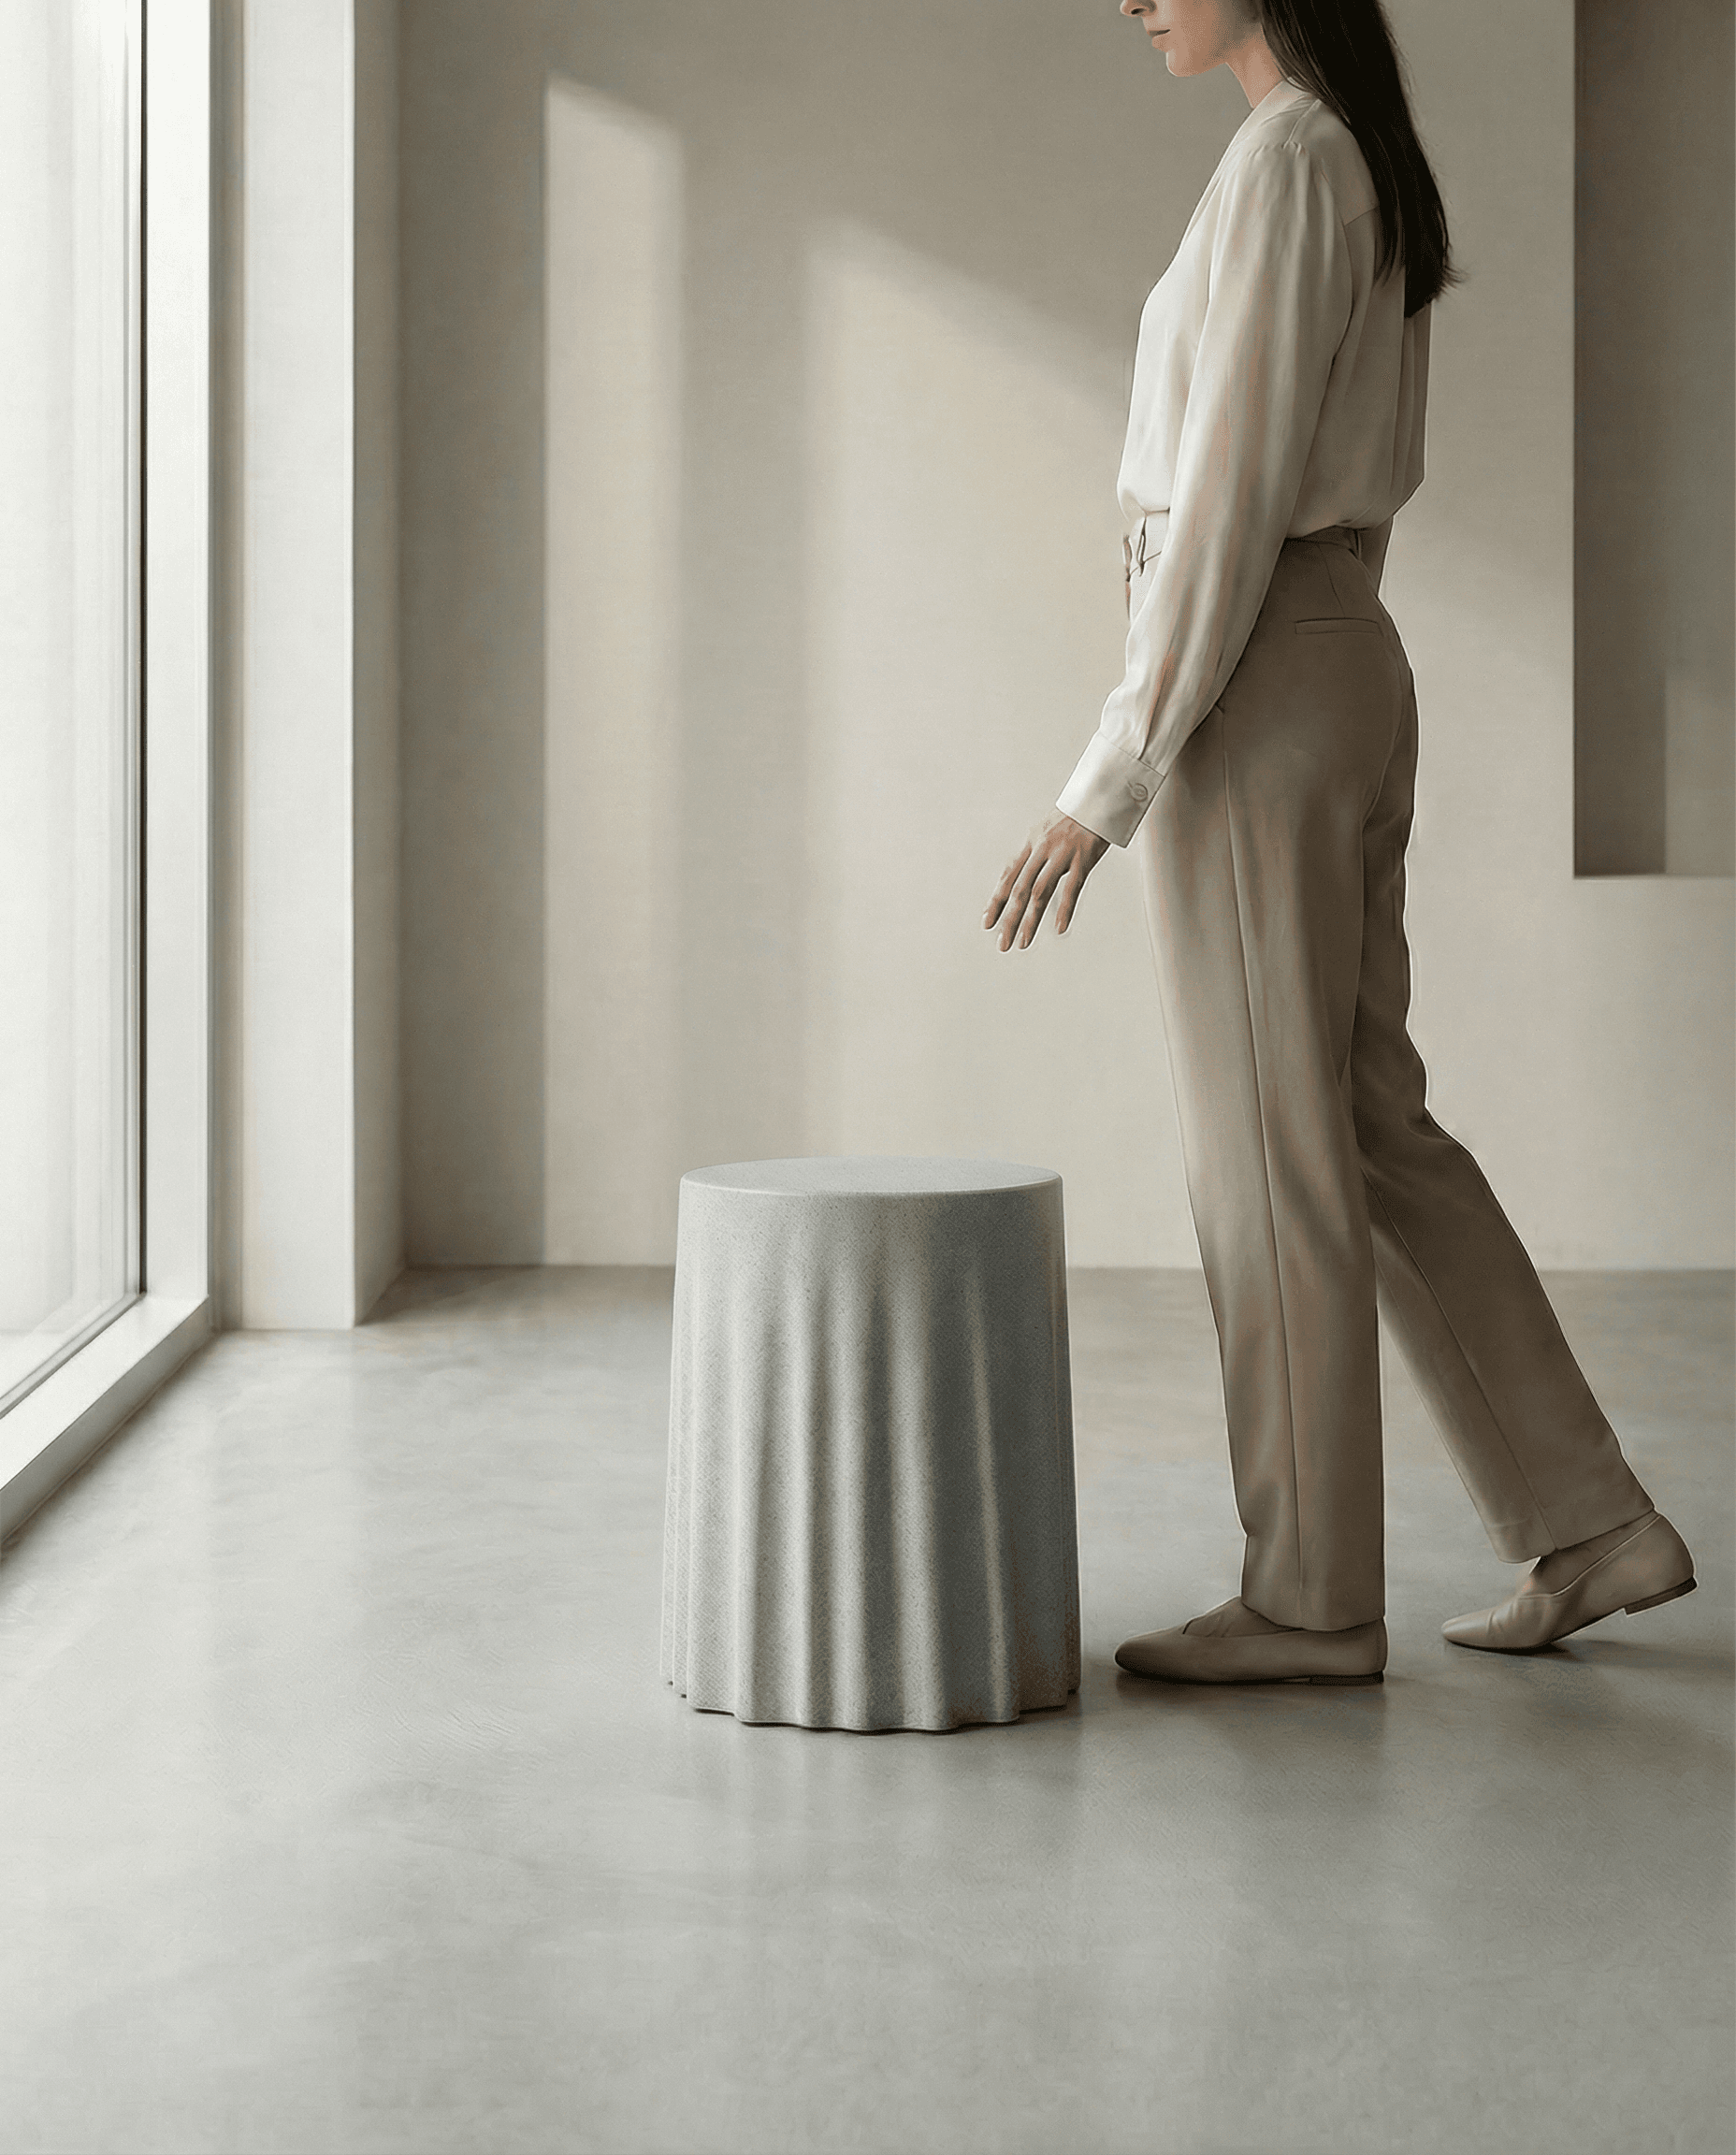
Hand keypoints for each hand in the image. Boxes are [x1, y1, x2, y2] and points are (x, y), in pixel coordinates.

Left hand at [983, 811, 1108, 951]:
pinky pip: (1072, 887)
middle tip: (1002, 943)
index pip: (1008, 877)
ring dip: (1030, 920)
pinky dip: (1064, 909)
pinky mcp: (1083, 858)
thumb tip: (1023, 875)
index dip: (996, 901)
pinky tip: (1059, 928)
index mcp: (1031, 843)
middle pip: (1020, 890)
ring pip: (1040, 892)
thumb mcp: (1047, 831)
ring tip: (1023, 942)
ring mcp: (1062, 854)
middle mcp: (1042, 849)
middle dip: (1009, 919)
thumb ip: (1036, 854)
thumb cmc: (1076, 816)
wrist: (1099, 796)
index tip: (987, 922)